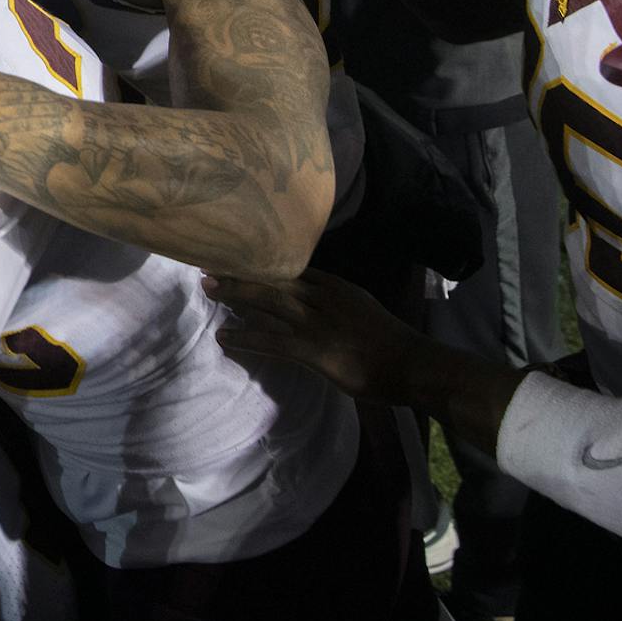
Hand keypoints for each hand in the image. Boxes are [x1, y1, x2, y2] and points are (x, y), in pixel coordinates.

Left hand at [205, 268, 420, 402]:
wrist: (414, 366)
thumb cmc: (389, 344)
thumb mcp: (360, 309)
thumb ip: (333, 303)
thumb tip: (306, 302)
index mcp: (335, 287)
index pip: (291, 266)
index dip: (261, 261)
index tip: (235, 254)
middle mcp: (323, 298)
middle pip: (274, 276)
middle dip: (240, 270)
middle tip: (208, 262)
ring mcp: (318, 322)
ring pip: (269, 301)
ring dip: (236, 294)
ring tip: (208, 288)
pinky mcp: (315, 349)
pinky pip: (272, 340)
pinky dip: (245, 337)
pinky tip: (224, 337)